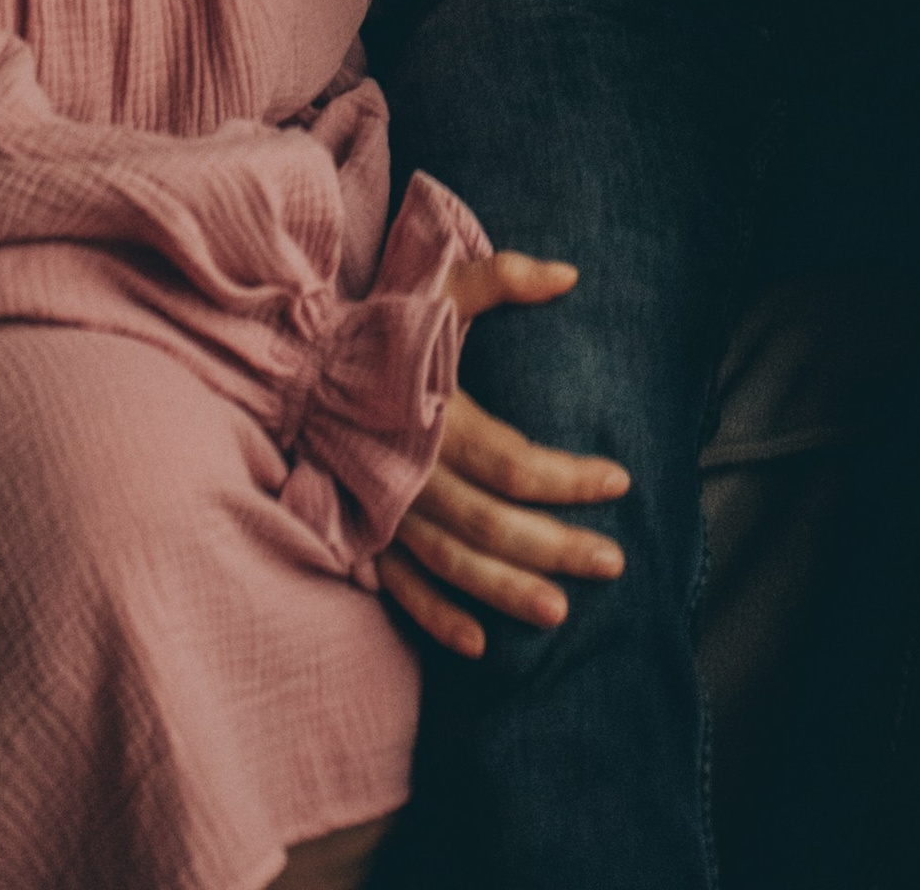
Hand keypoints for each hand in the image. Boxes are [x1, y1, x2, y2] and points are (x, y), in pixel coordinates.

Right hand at [376, 252, 629, 660]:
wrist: (300, 365)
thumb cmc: (382, 326)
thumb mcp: (439, 289)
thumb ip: (502, 277)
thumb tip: (569, 275)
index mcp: (437, 418)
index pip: (514, 462)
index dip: (569, 477)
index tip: (620, 480)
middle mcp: (413, 474)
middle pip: (493, 524)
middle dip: (555, 546)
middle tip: (613, 562)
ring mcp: (388, 510)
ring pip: (454, 564)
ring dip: (506, 592)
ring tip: (560, 612)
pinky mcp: (367, 532)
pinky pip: (403, 587)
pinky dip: (436, 618)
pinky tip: (478, 644)